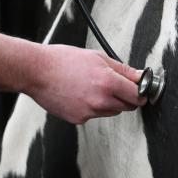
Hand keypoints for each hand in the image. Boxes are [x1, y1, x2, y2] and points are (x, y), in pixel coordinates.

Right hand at [27, 45, 146, 124]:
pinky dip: (91, 107)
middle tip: (115, 85)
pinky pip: (94, 115)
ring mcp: (89, 112)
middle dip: (126, 97)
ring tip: (91, 87)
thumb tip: (139, 76)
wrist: (36, 72)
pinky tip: (79, 94)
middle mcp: (101, 101)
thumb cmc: (63, 60)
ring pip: (111, 111)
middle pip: (127, 107)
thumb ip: (122, 69)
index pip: (137, 96)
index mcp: (108, 82)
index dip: (141, 92)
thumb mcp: (97, 57)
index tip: (141, 90)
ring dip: (108, 102)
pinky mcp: (79, 119)